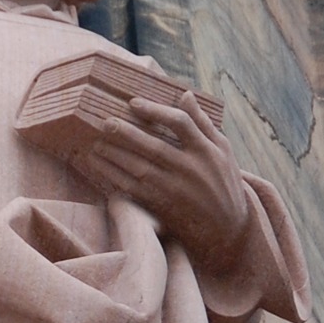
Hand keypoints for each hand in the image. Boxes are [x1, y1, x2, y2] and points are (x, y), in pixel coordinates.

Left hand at [85, 91, 249, 265]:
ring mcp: (175, 189)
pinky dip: (114, 176)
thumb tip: (185, 94)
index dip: (156, 110)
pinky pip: (133, 189)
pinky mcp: (162, 206)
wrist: (227, 228)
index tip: (133, 103)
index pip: (180, 123)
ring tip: (96, 142)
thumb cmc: (223, 182)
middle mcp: (190, 169)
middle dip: (127, 133)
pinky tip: (99, 164)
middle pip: (154, 146)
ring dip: (115, 155)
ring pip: (139, 168)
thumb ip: (203, 123)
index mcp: (207, 150)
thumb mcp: (222, 150)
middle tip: (105, 122)